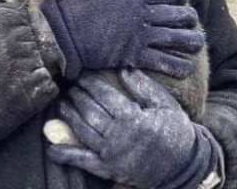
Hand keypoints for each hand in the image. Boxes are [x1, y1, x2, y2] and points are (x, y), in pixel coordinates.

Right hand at [39, 0, 204, 78]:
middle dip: (190, 19)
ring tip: (196, 44)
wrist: (65, 32)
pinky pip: (165, 62)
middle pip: (181, 15)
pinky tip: (185, 67)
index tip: (182, 1)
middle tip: (191, 23)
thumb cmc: (81, 3)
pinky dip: (179, 66)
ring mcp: (141, 36)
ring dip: (192, 41)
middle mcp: (144, 14)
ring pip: (179, 38)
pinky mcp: (135, 55)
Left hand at [48, 71, 221, 187]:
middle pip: (89, 111)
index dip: (89, 83)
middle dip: (77, 95)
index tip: (81, 73)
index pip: (103, 95)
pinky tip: (52, 146)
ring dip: (69, 115)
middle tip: (70, 84)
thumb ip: (143, 86)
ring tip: (62, 102)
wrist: (184, 165)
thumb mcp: (165, 104)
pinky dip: (65, 154)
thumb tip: (124, 67)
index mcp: (133, 118)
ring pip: (82, 130)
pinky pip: (82, 161)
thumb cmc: (176, 130)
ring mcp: (111, 154)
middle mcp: (118, 136)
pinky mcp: (107, 169)